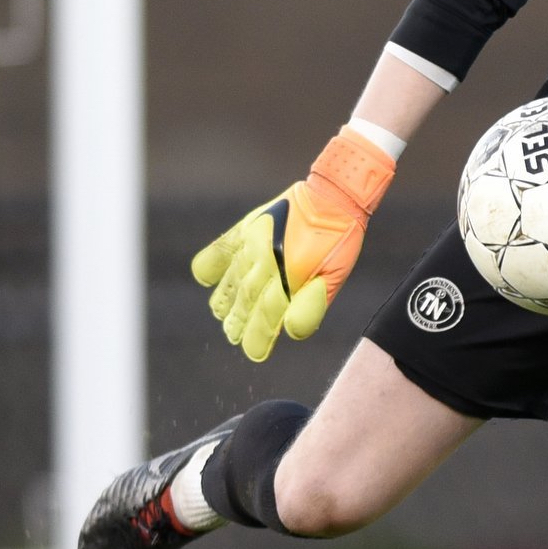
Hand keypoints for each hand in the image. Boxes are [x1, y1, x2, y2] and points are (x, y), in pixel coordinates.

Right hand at [190, 127, 395, 360]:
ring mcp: (253, 243)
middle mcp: (267, 260)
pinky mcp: (246, 228)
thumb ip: (313, 305)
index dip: (258, 338)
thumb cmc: (340, 241)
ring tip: (223, 315)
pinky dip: (209, 267)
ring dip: (225, 302)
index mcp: (292, 274)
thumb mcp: (335, 276)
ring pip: (231, 282)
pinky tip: (207, 280)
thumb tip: (291, 331)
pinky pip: (220, 250)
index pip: (268, 316)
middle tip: (234, 335)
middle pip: (246, 302)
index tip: (254, 352)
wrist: (333, 195)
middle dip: (239, 323)